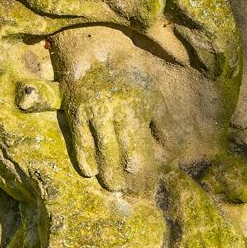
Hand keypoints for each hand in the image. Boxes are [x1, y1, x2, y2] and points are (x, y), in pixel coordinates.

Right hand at [60, 63, 161, 194]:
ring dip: (107, 173)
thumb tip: (171, 155)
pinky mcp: (75, 112)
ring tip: (114, 187)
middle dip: (127, 178)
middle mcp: (114, 113)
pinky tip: (90, 172)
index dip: (145, 173)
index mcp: (136, 110)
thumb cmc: (131, 80)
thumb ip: (164, 126)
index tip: (148, 189)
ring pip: (100, 151)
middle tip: (133, 194)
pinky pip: (79, 140)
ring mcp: (93, 113)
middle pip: (121, 155)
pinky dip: (84, 158)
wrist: (95, 53)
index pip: (141, 151)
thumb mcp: (154, 98)